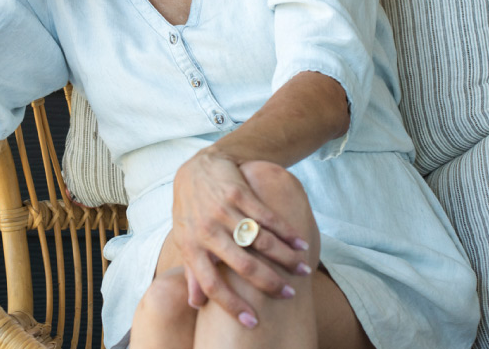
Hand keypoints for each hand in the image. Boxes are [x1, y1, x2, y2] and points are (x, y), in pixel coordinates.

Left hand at [170, 150, 309, 320]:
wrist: (198, 167)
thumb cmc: (192, 210)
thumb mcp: (185, 240)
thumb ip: (191, 273)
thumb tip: (195, 306)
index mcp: (192, 248)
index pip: (211, 284)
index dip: (232, 305)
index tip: (253, 322)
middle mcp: (207, 231)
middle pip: (242, 264)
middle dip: (269, 282)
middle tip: (288, 294)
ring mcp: (224, 211)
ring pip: (260, 241)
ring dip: (284, 257)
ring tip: (302, 270)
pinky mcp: (239, 194)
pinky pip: (267, 217)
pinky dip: (287, 231)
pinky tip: (301, 243)